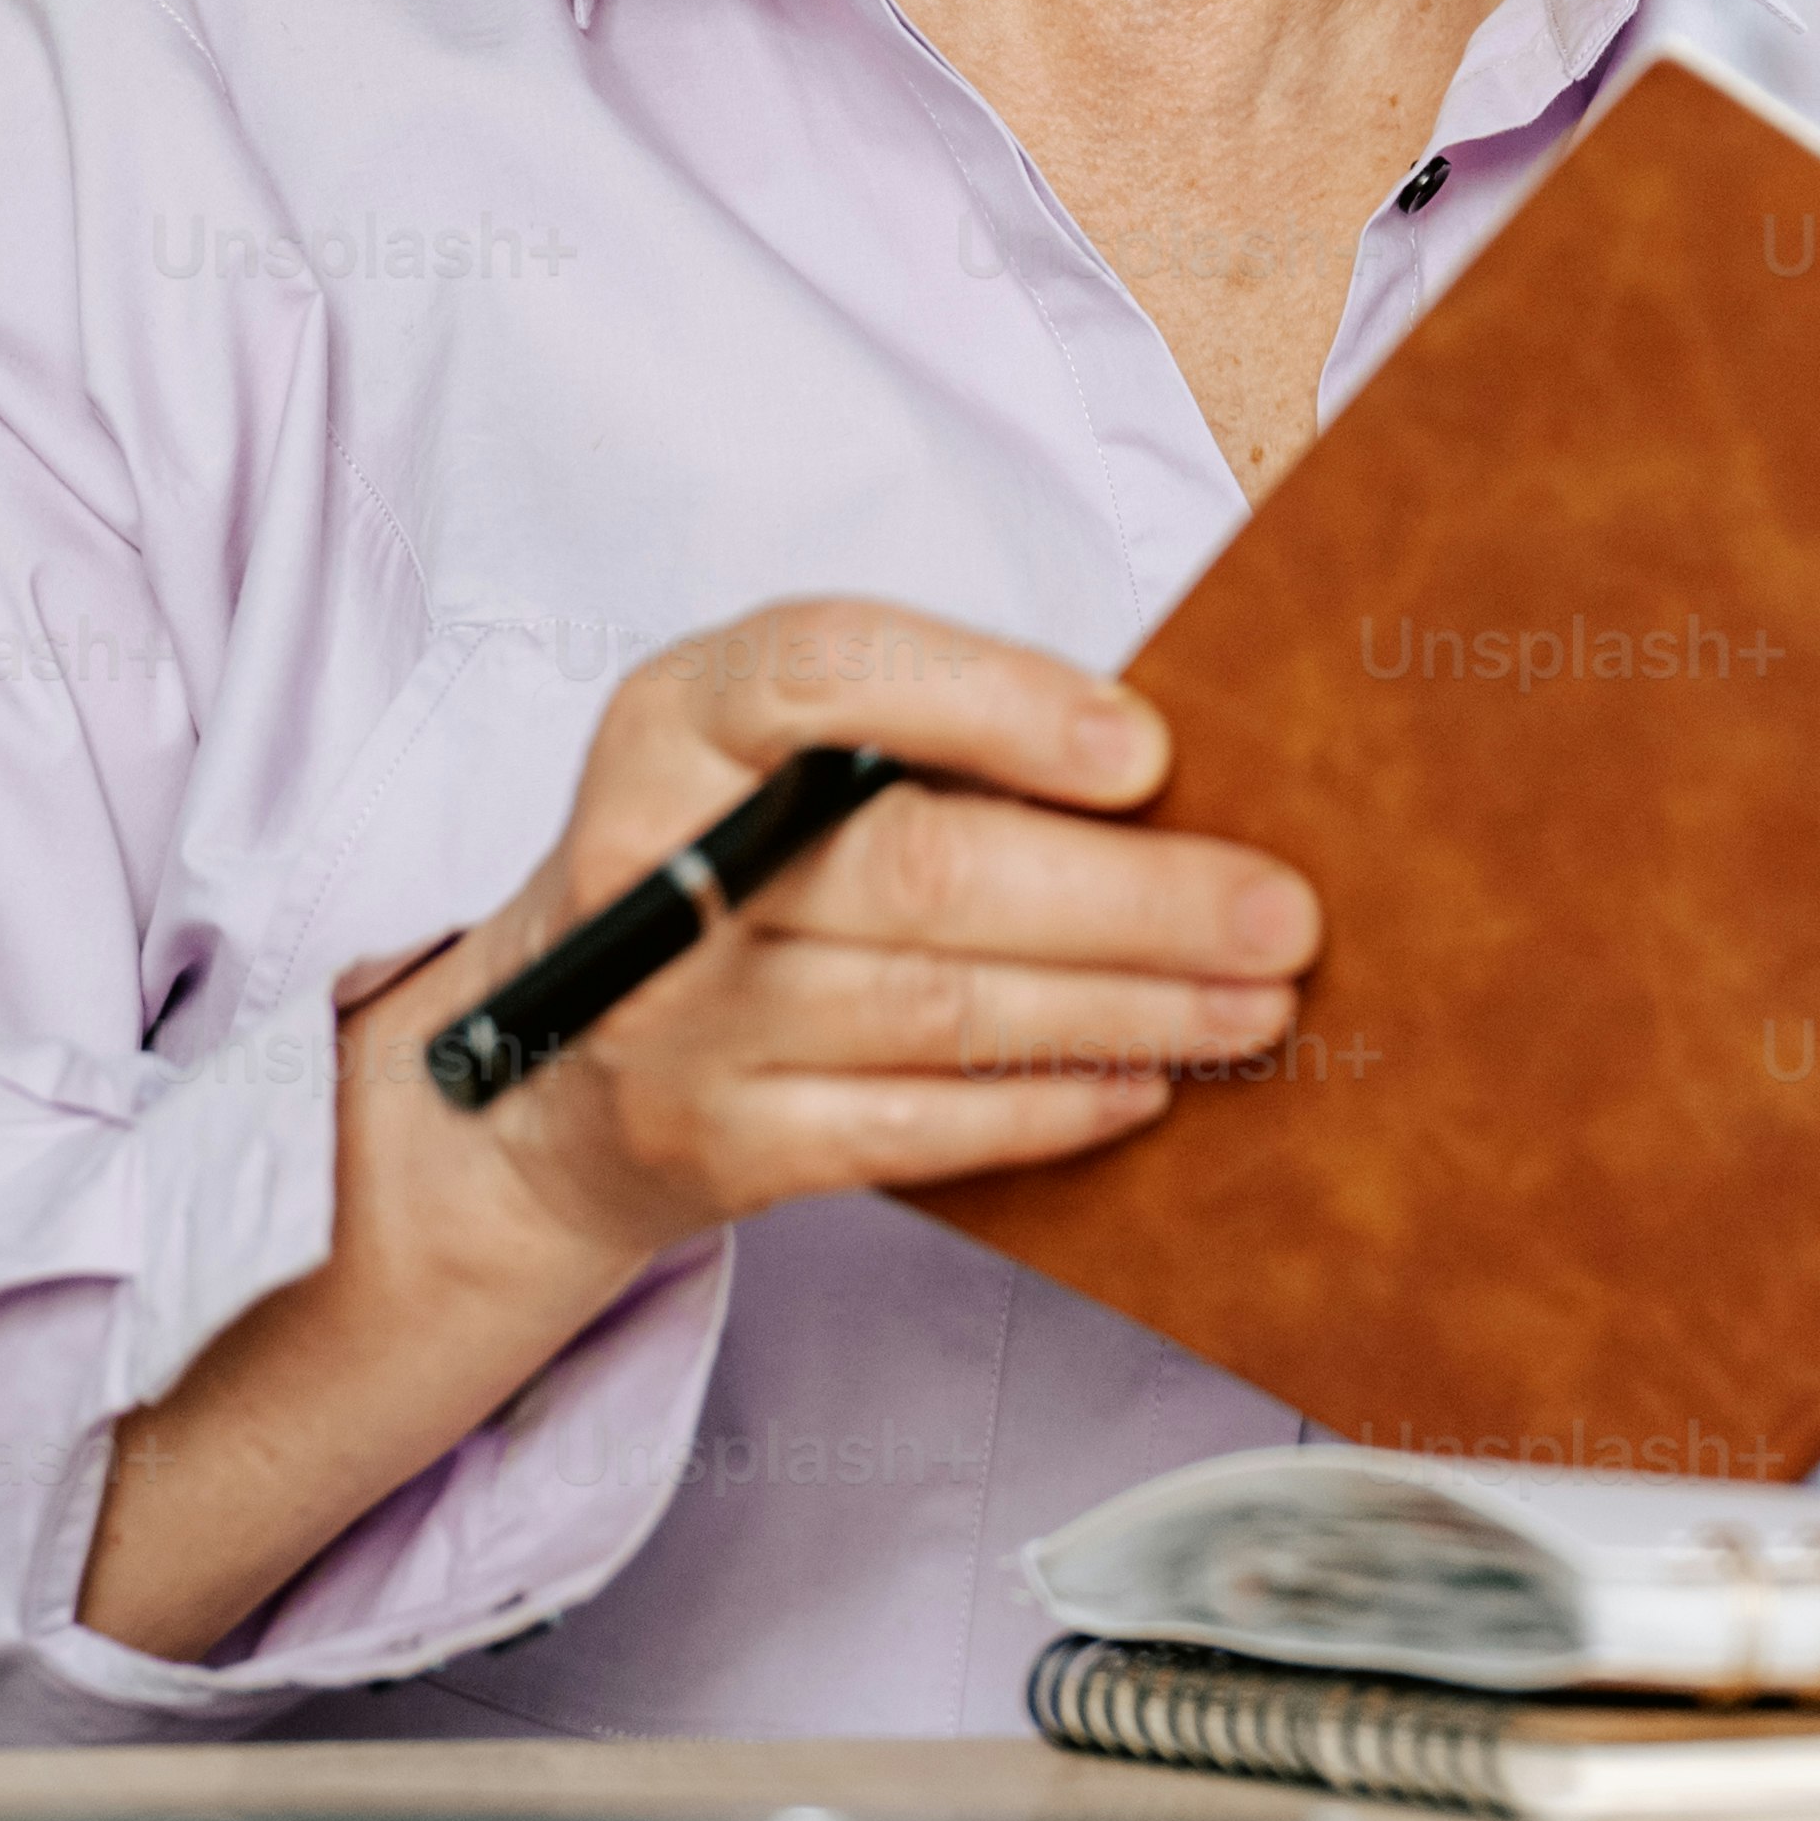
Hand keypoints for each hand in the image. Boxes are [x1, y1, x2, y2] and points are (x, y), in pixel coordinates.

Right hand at [353, 596, 1316, 1319]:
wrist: (538, 1066)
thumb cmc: (727, 863)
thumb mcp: (770, 754)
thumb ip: (924, 734)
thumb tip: (1165, 769)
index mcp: (677, 716)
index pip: (827, 673)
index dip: (994, 703)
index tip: (1146, 750)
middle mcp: (657, 865)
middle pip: (917, 870)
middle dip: (1129, 896)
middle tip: (1281, 912)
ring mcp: (671, 1021)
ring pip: (936, 1013)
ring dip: (1125, 1009)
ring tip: (1259, 1004)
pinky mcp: (711, 1146)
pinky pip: (908, 1131)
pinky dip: (1041, 1108)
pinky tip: (1145, 1086)